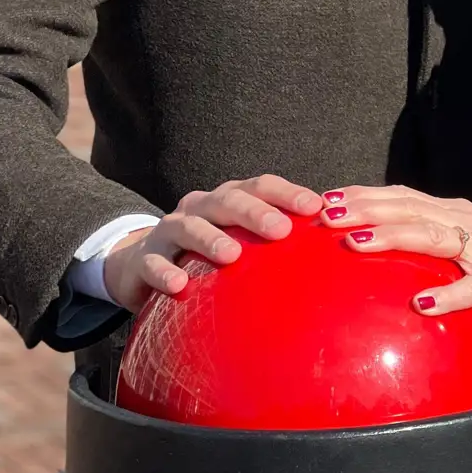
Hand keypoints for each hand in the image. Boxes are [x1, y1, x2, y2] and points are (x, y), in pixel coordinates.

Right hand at [103, 175, 321, 311]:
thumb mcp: (238, 240)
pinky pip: (153, 263)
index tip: (316, 207)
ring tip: (232, 256)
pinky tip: (179, 286)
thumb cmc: (206, 251)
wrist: (140, 264)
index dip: (287, 193)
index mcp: (227, 199)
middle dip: (255, 213)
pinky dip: (164, 272)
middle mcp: (200, 207)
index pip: (260, 186)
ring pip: (189, 227)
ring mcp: (170, 230)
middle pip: (228, 200)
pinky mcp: (144, 259)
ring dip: (211, 239)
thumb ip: (274, 241)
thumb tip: (330, 245)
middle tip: (280, 230)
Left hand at [319, 186, 471, 347]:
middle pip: (410, 209)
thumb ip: (421, 252)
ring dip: (393, 237)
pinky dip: (448, 294)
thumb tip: (367, 256)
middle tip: (327, 215)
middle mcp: (468, 223)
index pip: (402, 197)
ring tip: (356, 244)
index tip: (323, 200)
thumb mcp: (456, 259)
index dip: (364, 195)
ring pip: (434, 237)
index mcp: (453, 215)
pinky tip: (421, 305)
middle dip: (366, 209)